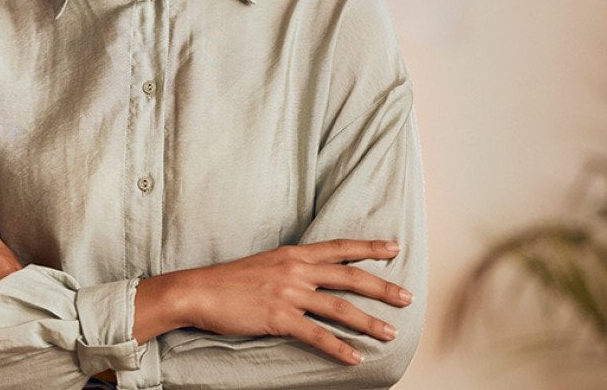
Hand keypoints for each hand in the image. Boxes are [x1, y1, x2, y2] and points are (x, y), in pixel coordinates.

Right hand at [155, 239, 410, 365]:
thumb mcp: (266, 264)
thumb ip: (291, 268)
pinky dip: (339, 347)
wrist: (199, 291)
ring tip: (390, 333)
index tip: (394, 249)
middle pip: (350, 277)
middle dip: (382, 288)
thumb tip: (312, 276)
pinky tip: (355, 358)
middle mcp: (296, 271)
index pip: (340, 248)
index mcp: (293, 254)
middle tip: (408, 297)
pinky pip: (317, 335)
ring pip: (340, 308)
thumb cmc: (229, 280)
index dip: (369, 248)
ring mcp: (289, 294)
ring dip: (369, 322)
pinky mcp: (279, 318)